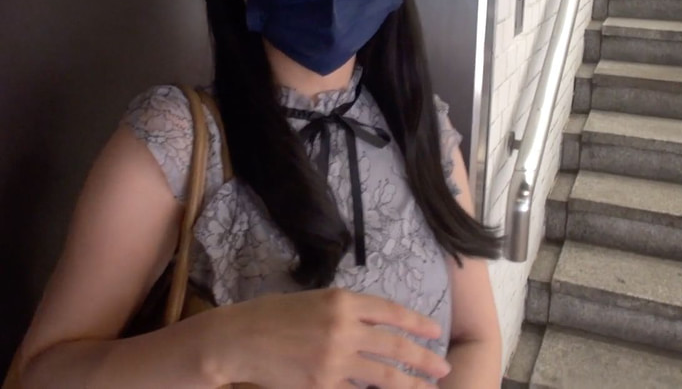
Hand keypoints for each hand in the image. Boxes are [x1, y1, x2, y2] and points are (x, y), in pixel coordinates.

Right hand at [215, 287, 450, 387]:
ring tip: (429, 388)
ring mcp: (335, 359)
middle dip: (423, 358)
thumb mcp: (313, 301)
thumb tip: (375, 325)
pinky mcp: (324, 384)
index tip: (435, 332)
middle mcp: (344, 328)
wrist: (239, 339)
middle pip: (395, 345)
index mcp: (342, 301)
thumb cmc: (272, 315)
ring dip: (410, 383)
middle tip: (443, 367)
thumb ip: (345, 311)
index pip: (391, 311)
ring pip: (384, 375)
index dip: (417, 323)